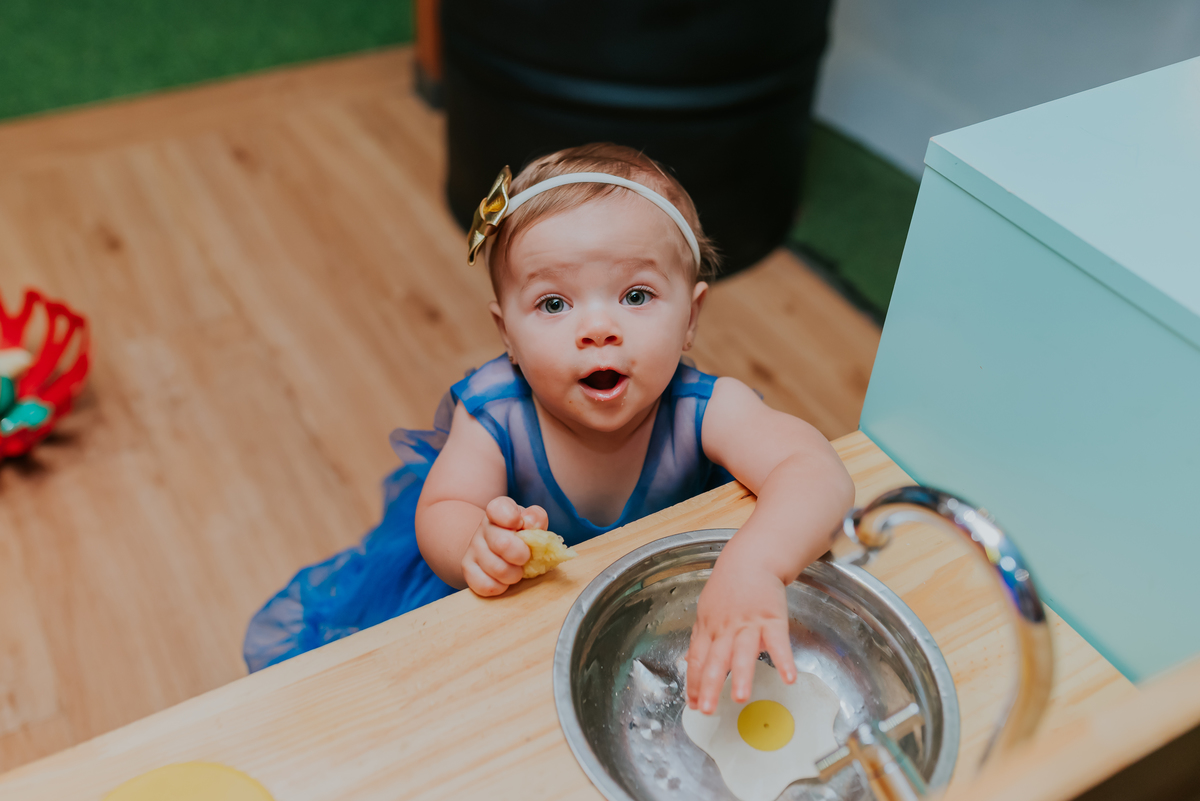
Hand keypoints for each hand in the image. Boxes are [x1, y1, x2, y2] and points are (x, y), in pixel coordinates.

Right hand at [461, 497, 547, 596]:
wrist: (496, 550)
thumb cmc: (519, 535)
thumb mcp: (530, 522)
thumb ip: (536, 518)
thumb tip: (531, 524)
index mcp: (498, 511)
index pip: (499, 508)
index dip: (512, 518)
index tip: (520, 525)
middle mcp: (483, 528)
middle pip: (503, 544)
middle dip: (522, 555)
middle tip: (526, 558)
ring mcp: (473, 549)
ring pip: (497, 569)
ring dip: (514, 574)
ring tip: (517, 571)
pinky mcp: (468, 569)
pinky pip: (487, 585)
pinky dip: (501, 587)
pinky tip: (504, 581)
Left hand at [685, 551, 796, 713]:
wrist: (751, 560)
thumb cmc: (728, 588)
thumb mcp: (707, 612)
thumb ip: (702, 640)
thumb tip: (691, 664)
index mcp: (708, 628)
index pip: (698, 659)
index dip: (694, 682)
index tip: (692, 705)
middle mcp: (726, 628)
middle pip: (716, 659)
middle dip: (710, 685)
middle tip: (706, 709)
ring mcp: (749, 623)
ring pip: (743, 651)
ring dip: (742, 674)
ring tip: (741, 698)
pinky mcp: (772, 618)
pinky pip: (778, 641)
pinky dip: (783, 659)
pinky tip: (788, 677)